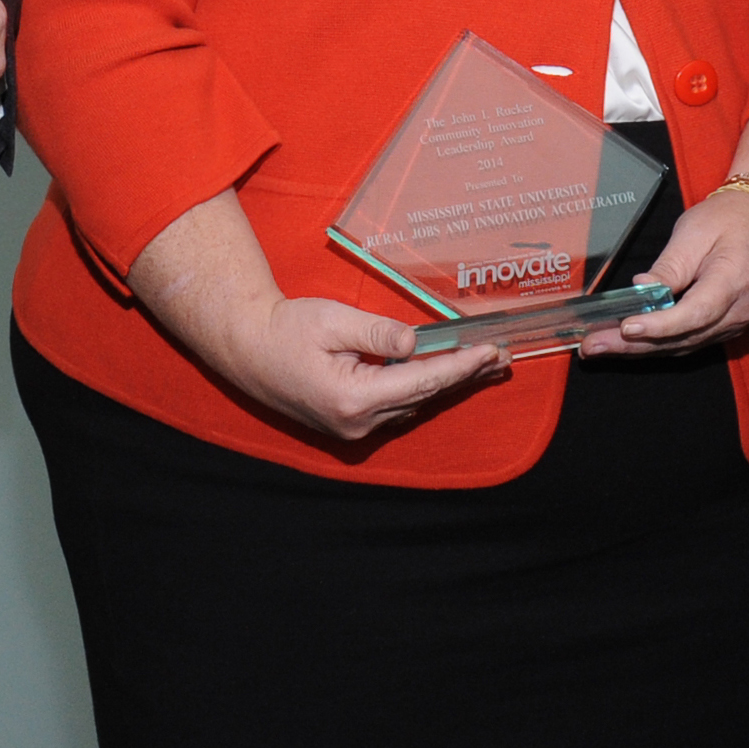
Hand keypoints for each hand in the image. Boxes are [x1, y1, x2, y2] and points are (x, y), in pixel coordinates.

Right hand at [218, 293, 511, 443]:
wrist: (247, 350)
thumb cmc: (285, 329)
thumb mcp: (332, 320)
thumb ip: (377, 333)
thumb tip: (416, 344)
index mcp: (354, 397)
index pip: (422, 380)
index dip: (459, 365)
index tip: (488, 351)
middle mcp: (359, 422)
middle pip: (425, 397)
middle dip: (465, 377)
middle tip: (501, 359)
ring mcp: (354, 428)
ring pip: (414, 404)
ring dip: (448, 384)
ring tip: (483, 365)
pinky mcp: (350, 423)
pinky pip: (398, 407)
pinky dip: (424, 390)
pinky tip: (444, 376)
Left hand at [581, 112, 748, 358]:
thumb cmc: (729, 220)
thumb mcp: (694, 232)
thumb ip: (669, 266)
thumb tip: (641, 289)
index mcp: (734, 280)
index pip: (695, 313)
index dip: (659, 325)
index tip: (626, 327)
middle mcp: (739, 312)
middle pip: (683, 338)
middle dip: (634, 346)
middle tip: (592, 346)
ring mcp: (735, 325)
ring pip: (682, 346)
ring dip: (639, 350)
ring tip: (598, 347)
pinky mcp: (725, 328)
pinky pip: (688, 342)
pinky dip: (656, 345)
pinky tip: (626, 343)